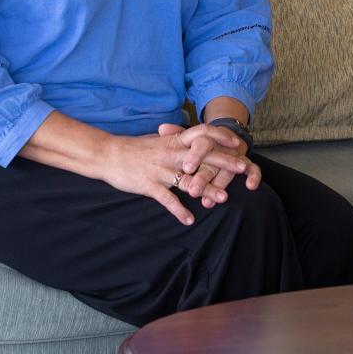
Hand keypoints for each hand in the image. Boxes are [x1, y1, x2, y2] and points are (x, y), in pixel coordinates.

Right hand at [99, 124, 248, 224]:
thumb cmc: (135, 149)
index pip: (202, 133)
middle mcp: (170, 154)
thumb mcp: (159, 141)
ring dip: (206, 190)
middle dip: (224, 162)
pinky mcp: (148, 185)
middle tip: (244, 168)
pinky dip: (178, 211)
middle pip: (203, 156)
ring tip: (223, 199)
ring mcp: (160, 170)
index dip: (221, 136)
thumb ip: (178, 141)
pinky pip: (167, 199)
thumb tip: (195, 139)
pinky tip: (189, 220)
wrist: (108, 154)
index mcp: (174, 142)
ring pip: (188, 180)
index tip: (237, 142)